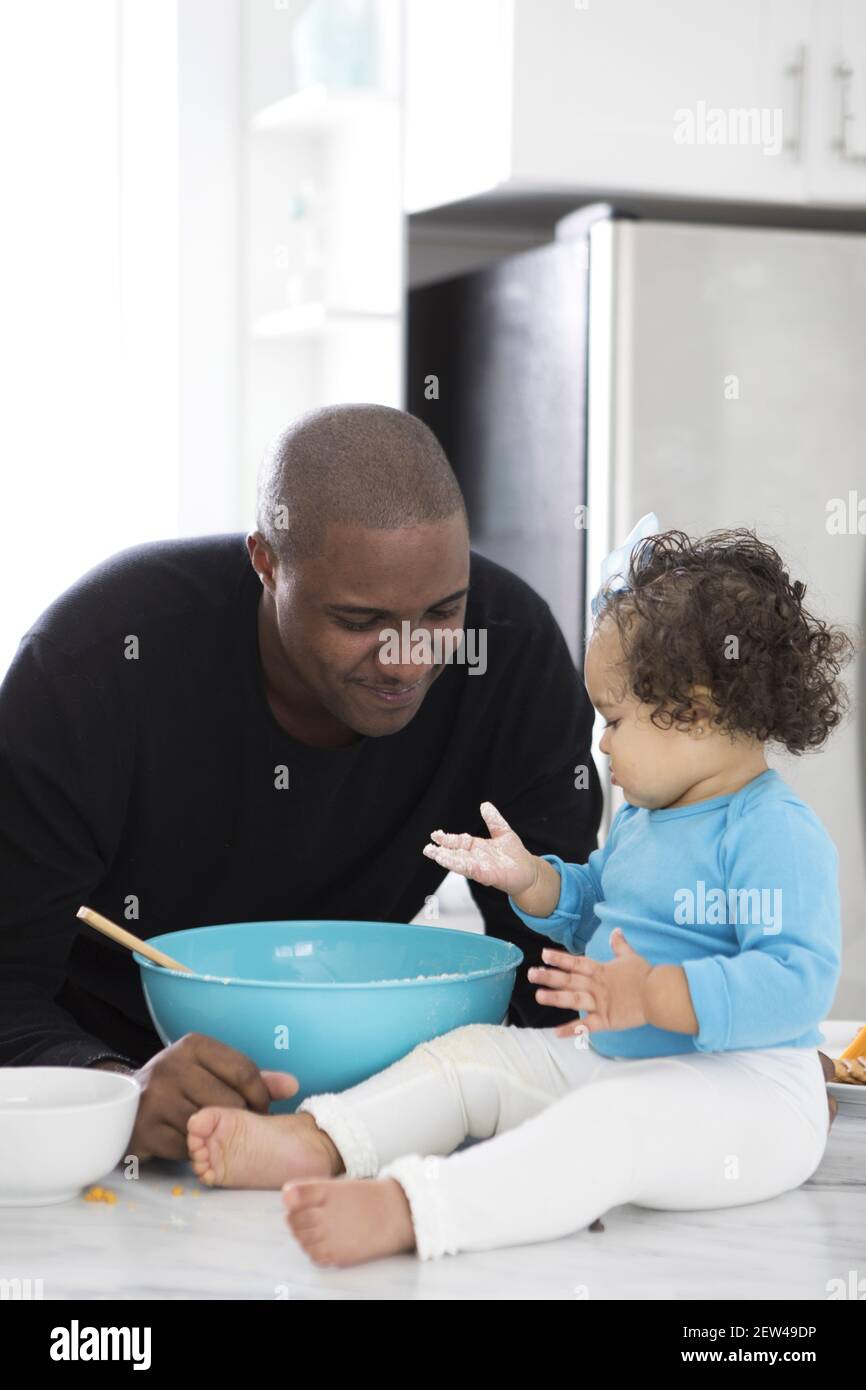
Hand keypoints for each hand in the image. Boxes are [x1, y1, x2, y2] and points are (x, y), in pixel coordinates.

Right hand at [96, 1033, 299, 1160]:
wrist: (123, 1105)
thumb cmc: (178, 1088)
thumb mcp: (211, 1072)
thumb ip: (253, 1079)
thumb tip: (293, 1086)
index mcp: (193, 1045)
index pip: (244, 1070)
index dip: (261, 1096)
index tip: (262, 1110)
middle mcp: (171, 1065)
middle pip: (230, 1102)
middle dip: (241, 1120)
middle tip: (238, 1128)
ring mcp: (155, 1097)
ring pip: (209, 1126)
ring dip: (215, 1137)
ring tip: (212, 1134)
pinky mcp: (144, 1129)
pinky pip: (187, 1147)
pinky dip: (193, 1151)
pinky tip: (189, 1142)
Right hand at [422, 801, 537, 896]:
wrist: (529, 872)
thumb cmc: (515, 854)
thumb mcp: (503, 832)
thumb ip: (493, 820)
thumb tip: (485, 805)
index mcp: (476, 847)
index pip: (458, 841)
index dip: (447, 838)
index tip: (435, 834)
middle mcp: (475, 858)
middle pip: (455, 854)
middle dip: (441, 852)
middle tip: (427, 849)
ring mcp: (481, 868)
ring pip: (461, 864)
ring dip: (449, 861)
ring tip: (437, 856)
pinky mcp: (489, 876)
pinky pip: (474, 872)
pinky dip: (465, 868)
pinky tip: (457, 865)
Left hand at [528, 928, 653, 1036]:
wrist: (659, 995)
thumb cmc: (646, 975)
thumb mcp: (631, 957)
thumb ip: (620, 945)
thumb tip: (616, 930)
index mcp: (601, 970)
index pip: (577, 962)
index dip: (560, 958)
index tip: (544, 954)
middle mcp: (597, 985)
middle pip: (570, 980)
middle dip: (550, 976)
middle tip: (531, 973)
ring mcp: (601, 1003)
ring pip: (574, 999)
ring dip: (556, 998)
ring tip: (539, 995)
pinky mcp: (607, 1020)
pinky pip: (587, 1026)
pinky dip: (572, 1030)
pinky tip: (557, 1032)